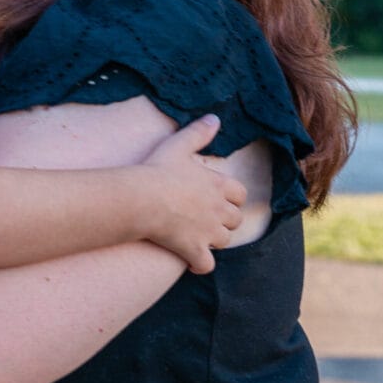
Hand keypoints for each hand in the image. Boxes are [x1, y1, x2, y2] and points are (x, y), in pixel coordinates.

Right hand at [139, 114, 246, 273]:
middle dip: (225, 220)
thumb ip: (198, 132)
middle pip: (236, 220)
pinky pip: (206, 265)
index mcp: (218, 185)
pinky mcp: (194, 250)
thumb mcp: (178, 145)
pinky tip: (192, 262)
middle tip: (208, 219)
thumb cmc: (158, 170)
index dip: (231, 197)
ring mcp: (209, 232)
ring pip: (224, 241)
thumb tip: (215, 118)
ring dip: (214, 240)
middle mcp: (219, 210)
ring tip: (200, 237)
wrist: (142, 198)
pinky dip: (201, 265)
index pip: (240, 194)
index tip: (218, 198)